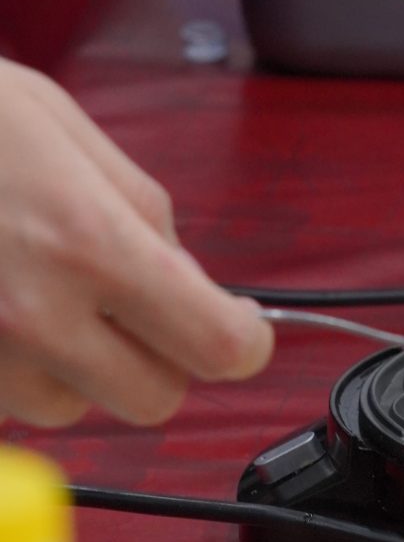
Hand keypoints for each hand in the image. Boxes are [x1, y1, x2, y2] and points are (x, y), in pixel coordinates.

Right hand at [0, 60, 272, 427]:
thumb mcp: (67, 134)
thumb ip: (143, 215)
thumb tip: (189, 281)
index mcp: (90, 245)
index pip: (215, 347)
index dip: (241, 339)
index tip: (238, 326)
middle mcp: (35, 316)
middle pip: (155, 400)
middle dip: (161, 357)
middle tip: (136, 307)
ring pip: (76, 407)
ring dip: (79, 366)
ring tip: (38, 291)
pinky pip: (9, 402)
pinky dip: (16, 367)